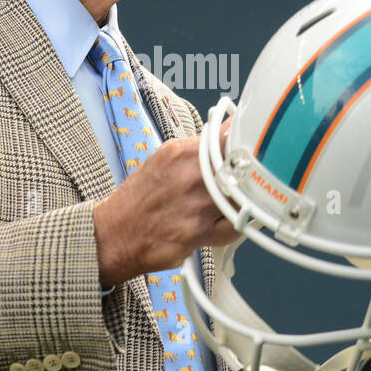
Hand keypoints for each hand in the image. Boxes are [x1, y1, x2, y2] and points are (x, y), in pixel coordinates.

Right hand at [93, 119, 239, 285]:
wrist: (114, 234)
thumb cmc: (140, 199)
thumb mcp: (163, 160)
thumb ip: (197, 150)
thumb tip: (227, 137)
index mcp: (181, 152)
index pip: (228, 136)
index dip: (247, 141)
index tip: (255, 145)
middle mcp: (189, 175)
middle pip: (240, 166)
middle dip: (249, 173)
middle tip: (252, 177)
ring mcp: (195, 204)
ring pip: (242, 197)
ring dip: (245, 199)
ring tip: (235, 201)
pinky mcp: (198, 233)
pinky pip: (235, 227)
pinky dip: (238, 225)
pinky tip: (227, 221)